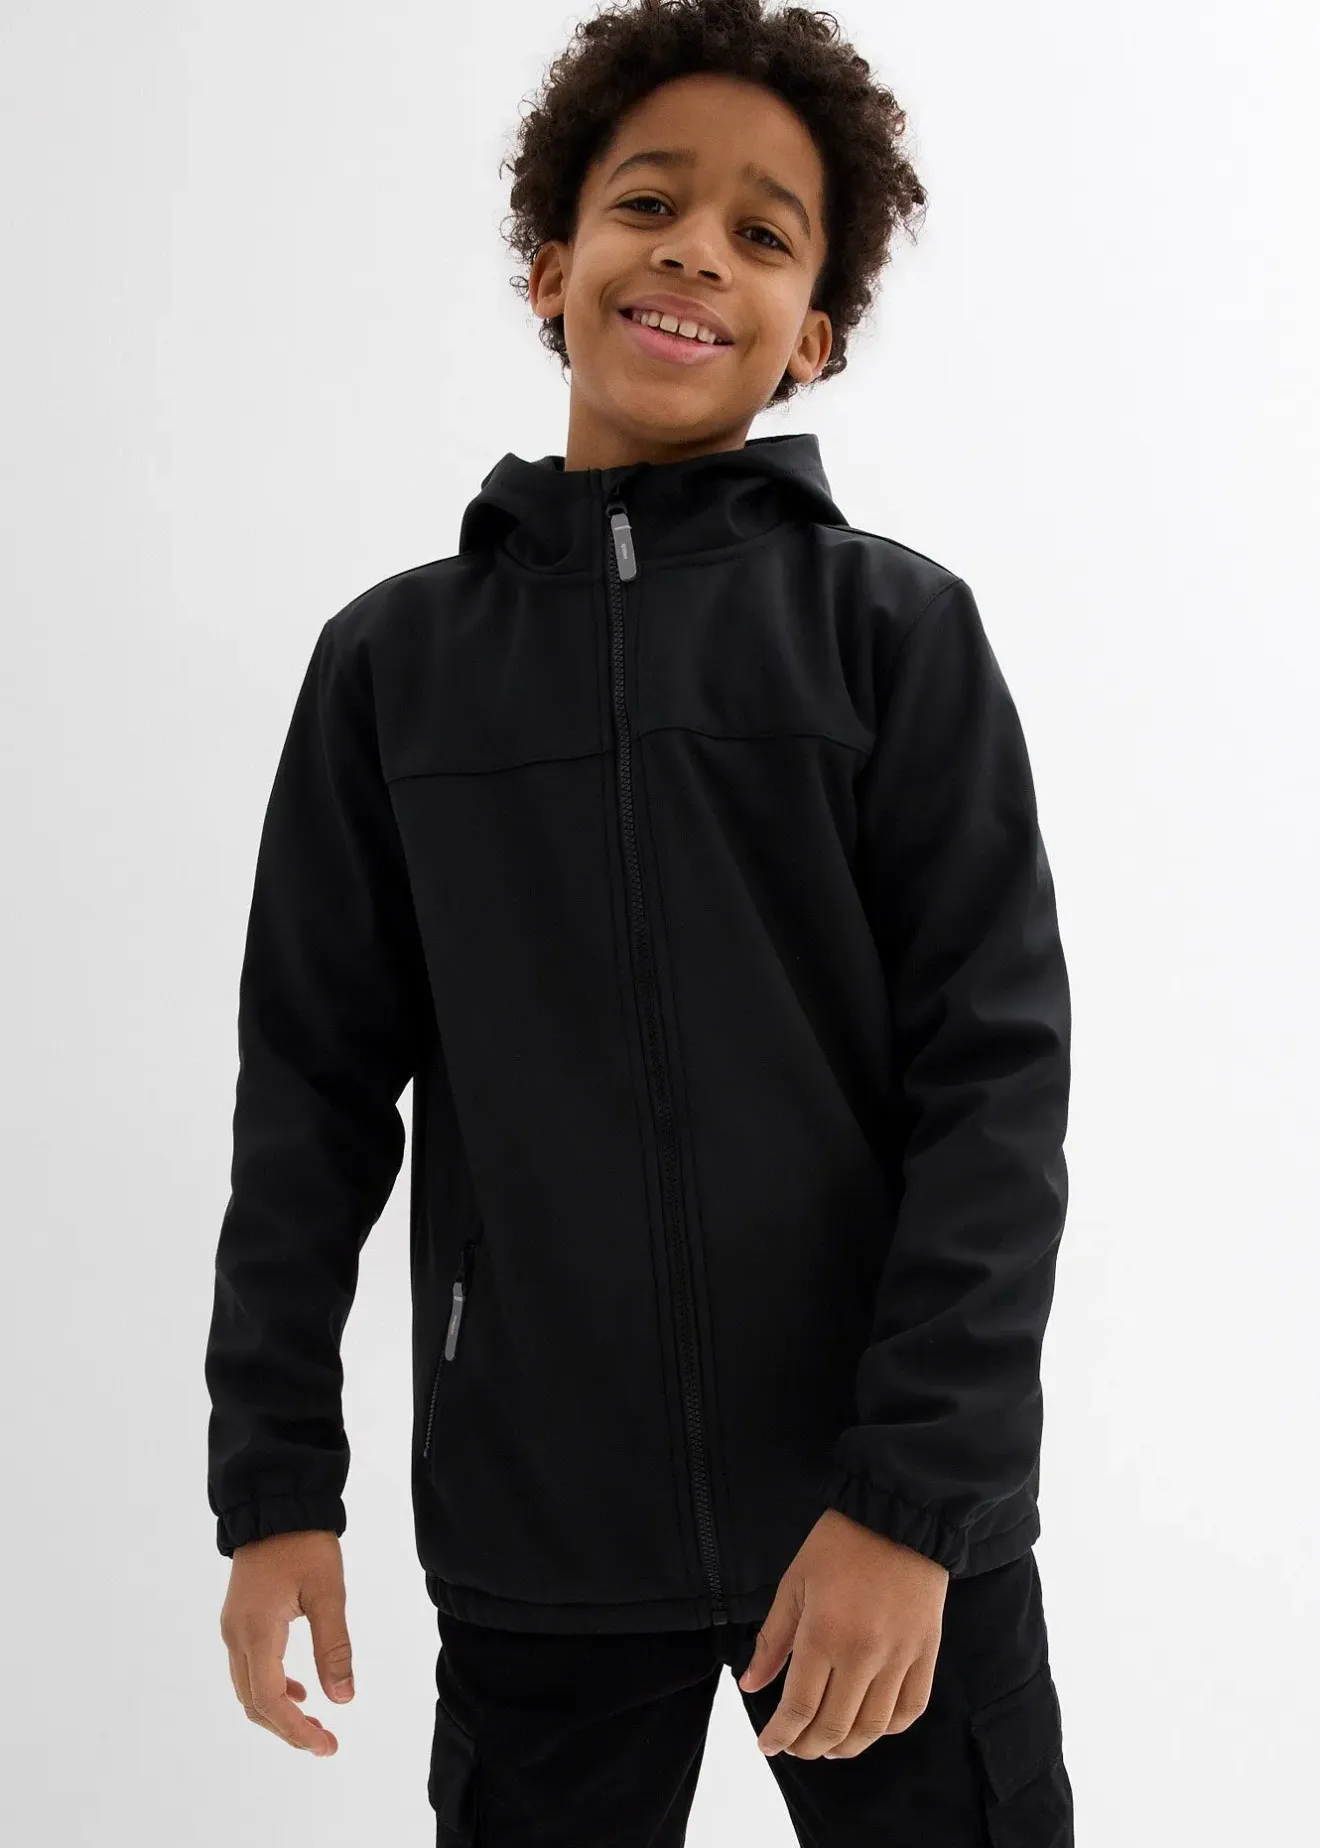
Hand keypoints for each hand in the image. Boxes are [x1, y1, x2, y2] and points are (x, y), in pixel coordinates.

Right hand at [219, 1529, 355, 1756]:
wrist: (277, 1503)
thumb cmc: (304, 1544)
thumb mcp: (328, 1593)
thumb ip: (334, 1647)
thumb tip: (343, 1699)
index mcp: (255, 1632)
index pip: (269, 1700)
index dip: (296, 1730)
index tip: (326, 1744)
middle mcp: (235, 1636)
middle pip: (254, 1702)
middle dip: (288, 1729)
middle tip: (325, 1743)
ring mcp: (233, 1628)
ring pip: (248, 1688)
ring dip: (279, 1712)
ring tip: (315, 1724)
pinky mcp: (239, 1619)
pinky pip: (249, 1668)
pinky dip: (272, 1688)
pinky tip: (300, 1690)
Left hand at [737, 1507, 947, 1759]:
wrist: (898, 1516)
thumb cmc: (839, 1543)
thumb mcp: (795, 1583)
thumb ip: (773, 1639)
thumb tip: (751, 1685)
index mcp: (824, 1635)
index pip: (799, 1707)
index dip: (780, 1734)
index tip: (766, 1744)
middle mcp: (863, 1655)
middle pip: (834, 1726)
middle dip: (807, 1746)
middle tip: (793, 1746)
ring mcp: (899, 1658)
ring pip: (873, 1727)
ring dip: (847, 1747)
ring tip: (829, 1747)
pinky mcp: (926, 1653)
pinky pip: (910, 1709)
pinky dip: (888, 1728)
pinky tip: (870, 1727)